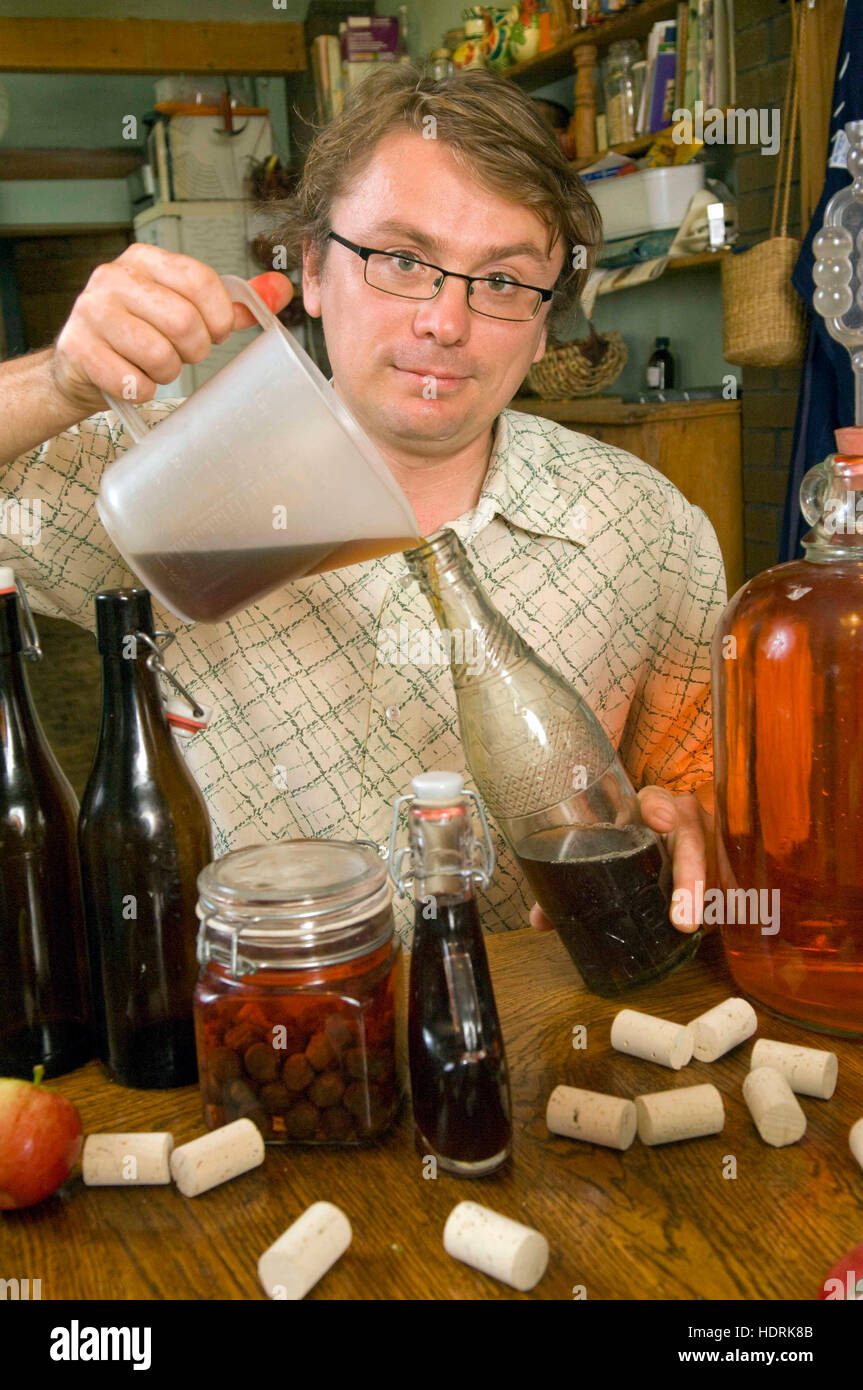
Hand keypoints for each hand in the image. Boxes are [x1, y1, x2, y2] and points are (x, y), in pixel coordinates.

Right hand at [51, 243, 293, 414]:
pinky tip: (132, 379)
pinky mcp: (78, 347)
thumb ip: (231, 303)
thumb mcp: (183, 311)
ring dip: (167, 372)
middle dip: (194, 350)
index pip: (200, 280)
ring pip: (159, 354)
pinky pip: (133, 381)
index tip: (215, 332)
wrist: (81, 367)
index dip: (218, 317)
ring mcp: (91, 310)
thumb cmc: (139, 336)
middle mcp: (114, 276)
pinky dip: (142, 390)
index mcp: (145, 260)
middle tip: (181, 354)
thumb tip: (281, 290)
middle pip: (184, 321)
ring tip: (154, 366)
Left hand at [529, 784, 717, 934]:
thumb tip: (539, 920)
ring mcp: (707, 840)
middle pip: (693, 840)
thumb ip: (573, 879)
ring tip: (700, 929)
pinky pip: (729, 882)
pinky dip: (725, 905)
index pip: (655, 800)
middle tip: (684, 920)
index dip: (657, 808)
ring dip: (708, 899)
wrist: (672, 831)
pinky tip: (720, 926)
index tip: (660, 821)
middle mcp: (682, 820)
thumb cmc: (630, 840)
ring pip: (714, 865)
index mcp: (646, 810)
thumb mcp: (607, 848)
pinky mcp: (724, 862)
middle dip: (691, 877)